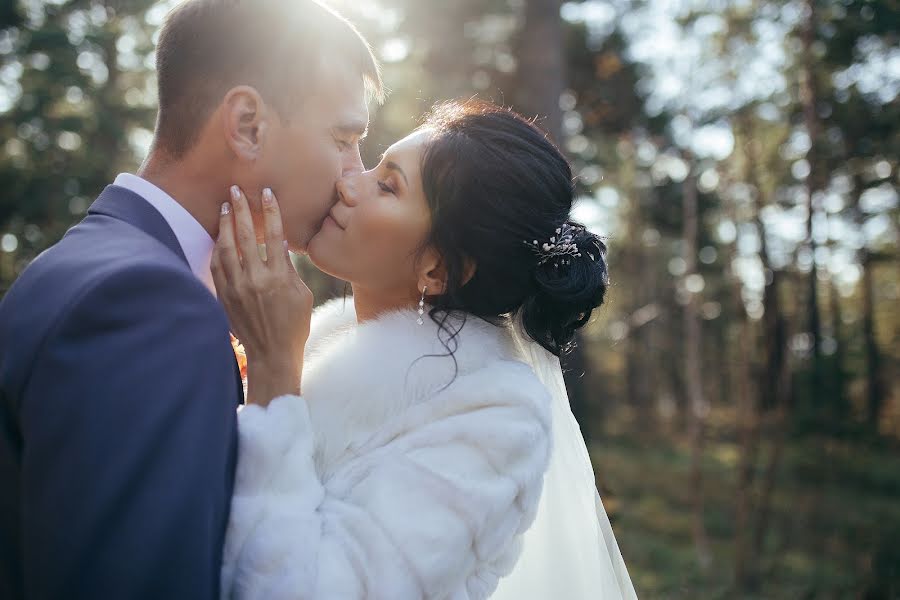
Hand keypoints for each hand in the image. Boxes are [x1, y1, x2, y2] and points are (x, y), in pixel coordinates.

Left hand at [212, 186, 312, 405]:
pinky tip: (219, 235)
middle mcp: (256, 280)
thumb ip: (289, 269)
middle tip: (236, 190)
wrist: (272, 355)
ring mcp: (237, 288)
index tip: (266, 193)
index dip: (270, 211)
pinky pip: (217, 266)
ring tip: (224, 207)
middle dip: (241, 209)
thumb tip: (279, 243)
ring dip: (225, 224)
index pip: (274, 235)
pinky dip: (218, 247)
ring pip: (227, 248)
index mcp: (279, 278)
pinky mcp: (224, 297)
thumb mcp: (301, 295)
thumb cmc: (293, 325)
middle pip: (246, 235)